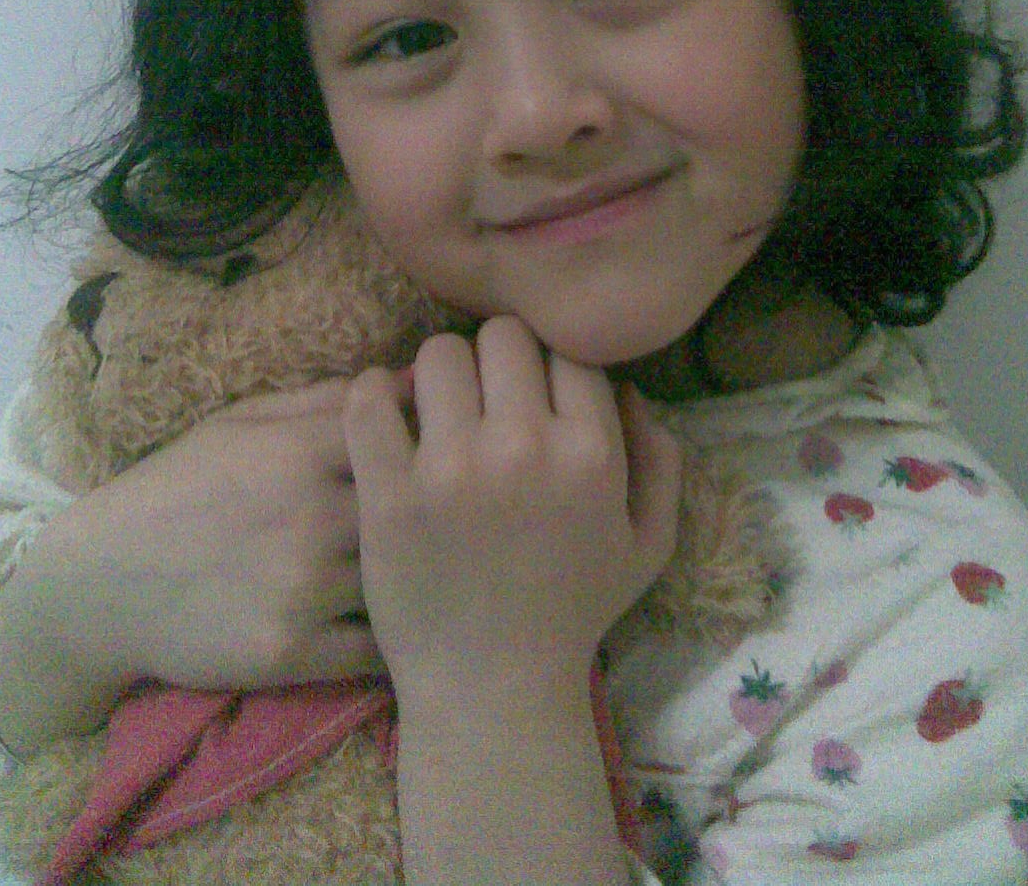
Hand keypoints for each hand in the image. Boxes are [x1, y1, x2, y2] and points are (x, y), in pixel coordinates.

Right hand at [30, 376, 404, 693]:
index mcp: (300, 451)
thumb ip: (321, 401)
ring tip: (432, 577)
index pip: (401, 435)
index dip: (426, 447)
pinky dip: (391, 639)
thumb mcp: (239, 423)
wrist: (101, 583)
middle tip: (451, 524)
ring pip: (400, 579)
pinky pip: (374, 649)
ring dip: (417, 579)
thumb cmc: (177, 488)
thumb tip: (403, 379)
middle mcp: (310, 516)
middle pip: (415, 510)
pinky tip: (398, 627)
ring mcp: (303, 588)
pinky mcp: (292, 652)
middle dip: (436, 515)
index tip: (438, 458)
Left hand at [344, 317, 681, 699]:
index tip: (533, 395)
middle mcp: (525, 446)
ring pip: (437, 354)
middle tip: (484, 399)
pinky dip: (371, 395)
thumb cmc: (573, 613)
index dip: (550, 365)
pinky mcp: (388, 492)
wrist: (494, 691)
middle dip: (495, 361)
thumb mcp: (648, 545)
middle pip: (502, 336)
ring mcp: (451, 467)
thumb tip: (632, 390)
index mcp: (591, 452)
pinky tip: (386, 416)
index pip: (567, 348)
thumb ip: (661, 461)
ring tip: (437, 412)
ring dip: (438, 375)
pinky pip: (367, 399)